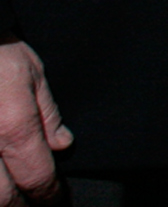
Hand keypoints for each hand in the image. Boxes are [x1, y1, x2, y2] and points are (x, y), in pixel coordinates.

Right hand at [0, 39, 68, 205]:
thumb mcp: (30, 73)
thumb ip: (47, 114)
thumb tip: (62, 145)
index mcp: (12, 126)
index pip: (37, 176)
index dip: (49, 194)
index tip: (55, 199)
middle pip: (1, 198)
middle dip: (19, 206)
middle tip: (31, 205)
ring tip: (10, 199)